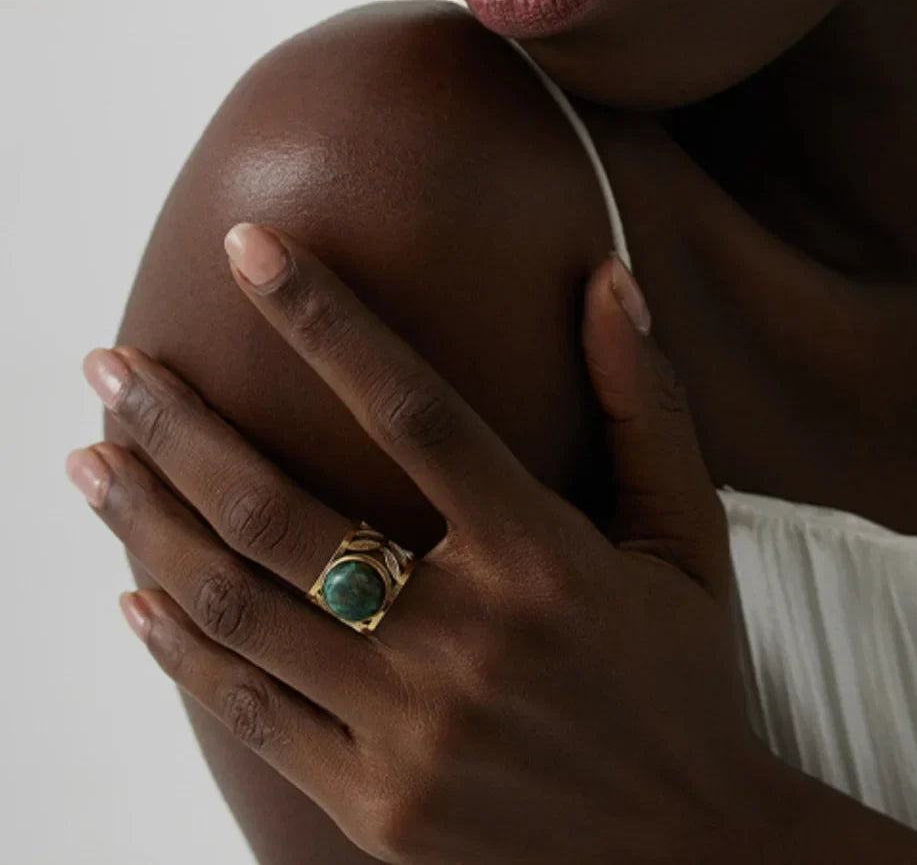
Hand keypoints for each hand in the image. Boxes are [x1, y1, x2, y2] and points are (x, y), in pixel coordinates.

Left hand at [68, 223, 778, 864]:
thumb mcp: (686, 540)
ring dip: (149, 524)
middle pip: (280, 513)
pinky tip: (131, 596)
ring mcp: (411, 734)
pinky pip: (250, 715)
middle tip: (110, 366)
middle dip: (179, 428)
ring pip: (241, 610)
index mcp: (542, 558)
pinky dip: (180, 651)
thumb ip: (645, 404)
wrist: (692, 864)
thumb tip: (609, 277)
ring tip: (89, 460)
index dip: (324, 319)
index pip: (410, 408)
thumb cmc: (684, 681)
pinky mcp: (378, 807)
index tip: (248, 248)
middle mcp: (466, 642)